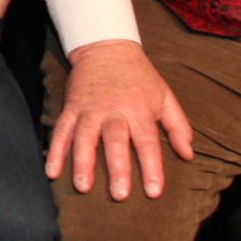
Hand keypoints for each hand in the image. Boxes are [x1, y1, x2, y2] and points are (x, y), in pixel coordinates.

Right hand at [45, 39, 193, 198]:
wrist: (107, 46)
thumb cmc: (140, 76)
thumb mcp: (165, 95)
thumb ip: (178, 126)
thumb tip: (188, 154)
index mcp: (139, 110)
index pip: (147, 142)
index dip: (152, 167)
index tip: (154, 192)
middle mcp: (114, 111)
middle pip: (115, 141)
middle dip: (117, 168)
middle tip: (119, 194)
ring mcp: (90, 109)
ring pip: (85, 137)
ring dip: (82, 162)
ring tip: (82, 186)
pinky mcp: (71, 107)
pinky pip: (61, 130)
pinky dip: (55, 150)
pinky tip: (51, 171)